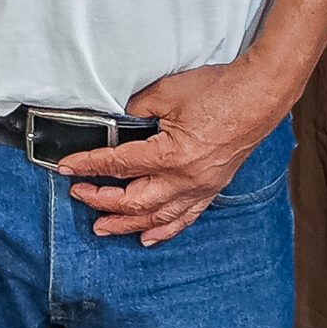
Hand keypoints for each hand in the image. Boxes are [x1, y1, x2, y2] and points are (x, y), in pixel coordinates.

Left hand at [58, 58, 290, 244]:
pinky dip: (165, 230)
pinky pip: (185, 217)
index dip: (88, 165)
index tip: (67, 167)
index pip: (119, 164)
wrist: (260, 95)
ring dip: (127, 224)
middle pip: (134, 201)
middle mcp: (185, 179)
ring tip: (102, 227)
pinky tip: (148, 238)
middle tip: (79, 195)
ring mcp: (200, 187)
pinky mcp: (212, 188)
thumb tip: (119, 119)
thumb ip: (137, 107)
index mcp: (171, 154)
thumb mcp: (168, 91)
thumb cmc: (218, 89)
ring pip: (157, 217)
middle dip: (102, 201)